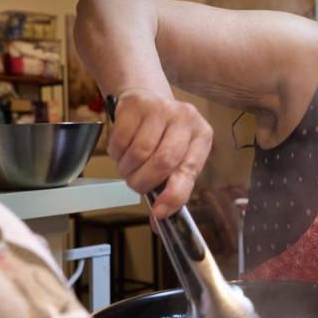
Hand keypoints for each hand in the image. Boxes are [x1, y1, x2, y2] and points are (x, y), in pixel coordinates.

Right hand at [108, 89, 211, 217]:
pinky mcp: (136, 104)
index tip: (159, 213)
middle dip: (143, 182)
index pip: (189, 171)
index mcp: (201, 136)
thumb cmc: (164, 135)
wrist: (147, 96)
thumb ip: (172, 186)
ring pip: (139, 153)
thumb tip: (159, 221)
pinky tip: (122, 150)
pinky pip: (120, 140)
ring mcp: (160, 108)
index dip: (173, 195)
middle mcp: (185, 119)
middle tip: (136, 184)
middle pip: (162, 162)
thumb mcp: (177, 156)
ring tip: (128, 166)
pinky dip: (116, 154)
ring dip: (127, 169)